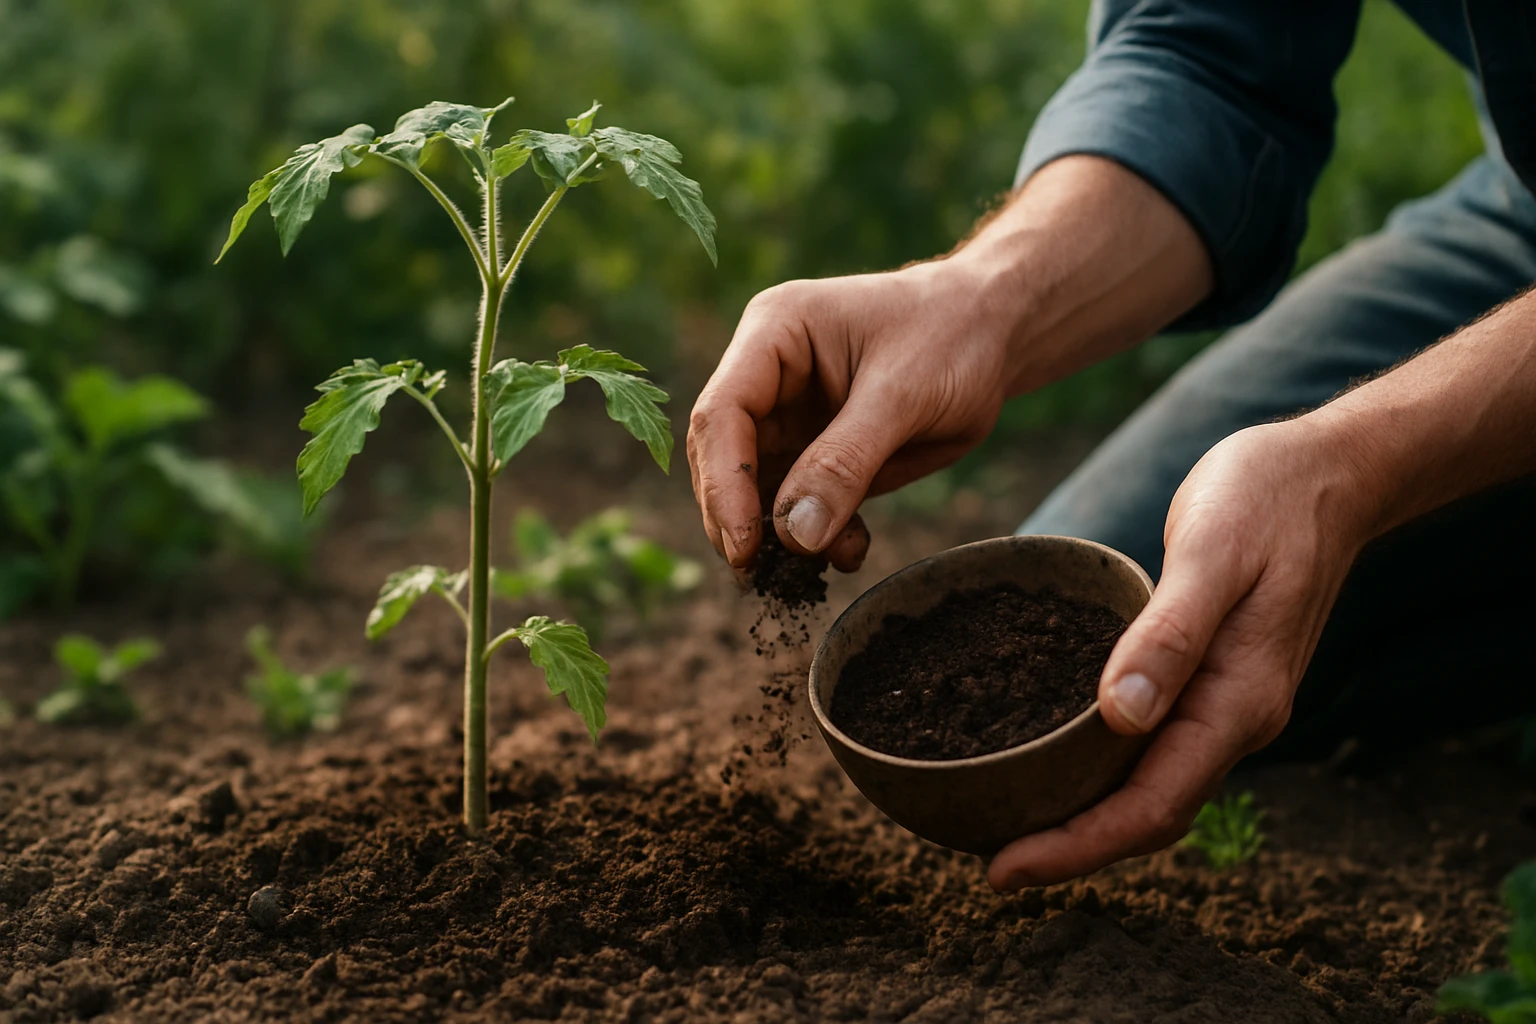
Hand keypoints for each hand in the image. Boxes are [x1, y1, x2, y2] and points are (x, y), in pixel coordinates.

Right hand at [687, 258, 1016, 570]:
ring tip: (807, 572)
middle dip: (739, 517)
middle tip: (756, 574)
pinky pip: (799, 505)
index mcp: (774, 333)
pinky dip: (816, 537)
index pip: (722, 413)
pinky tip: (849, 552)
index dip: (723, 483)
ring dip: (776, 536)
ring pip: (755, 489)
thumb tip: (794, 535)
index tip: (743, 544)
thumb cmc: (952, 334)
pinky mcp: (817, 453)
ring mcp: (789, 416)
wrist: (996, 333)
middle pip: (724, 456)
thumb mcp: (904, 395)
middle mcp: (768, 375)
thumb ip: (846, 462)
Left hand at [988, 419, 1373, 889]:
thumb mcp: (1212, 553)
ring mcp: (1227, 704)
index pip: (1152, 805)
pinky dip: (1103, 771)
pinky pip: (1154, 749)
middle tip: (991, 866)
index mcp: (1238, 701)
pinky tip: (1056, 759)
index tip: (1005, 869)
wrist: (1327, 472)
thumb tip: (1118, 716)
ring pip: (1151, 788)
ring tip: (1011, 827)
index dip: (1077, 847)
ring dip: (1087, 818)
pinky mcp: (1211, 680)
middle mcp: (1235, 718)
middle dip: (1072, 848)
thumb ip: (1170, 634)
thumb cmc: (1265, 499)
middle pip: (1148, 814)